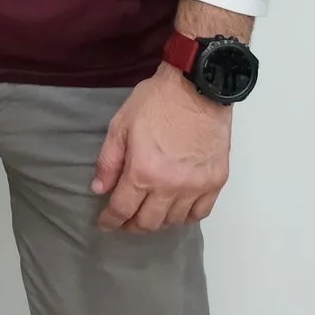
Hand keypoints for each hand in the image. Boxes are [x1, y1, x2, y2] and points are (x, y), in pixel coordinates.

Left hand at [91, 64, 230, 231]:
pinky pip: (200, 213)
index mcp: (143, 172)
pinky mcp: (216, 182)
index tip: (105, 224)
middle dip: (132, 225)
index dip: (111, 220)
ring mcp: (196, 187)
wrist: (197, 88)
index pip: (123, 209)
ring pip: (174, 221)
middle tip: (124, 222)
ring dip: (158, 221)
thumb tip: (99, 189)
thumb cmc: (156, 102)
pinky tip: (176, 209)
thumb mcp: (120, 125)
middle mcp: (170, 187)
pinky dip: (185, 216)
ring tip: (148, 213)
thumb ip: (108, 161)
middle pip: (148, 222)